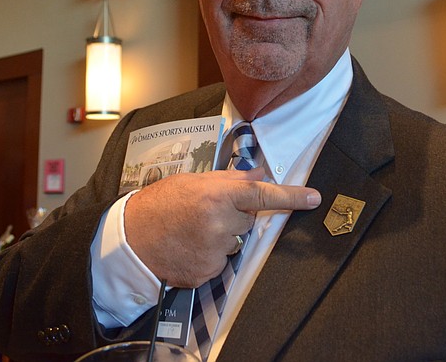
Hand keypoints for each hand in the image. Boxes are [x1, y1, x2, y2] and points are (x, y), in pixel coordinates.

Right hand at [123, 167, 320, 287]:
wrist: (131, 239)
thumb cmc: (160, 204)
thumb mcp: (194, 181)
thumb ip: (230, 179)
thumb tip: (259, 173)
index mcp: (217, 195)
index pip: (263, 194)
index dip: (292, 197)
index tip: (313, 198)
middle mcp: (219, 224)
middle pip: (248, 221)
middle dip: (234, 216)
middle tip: (205, 213)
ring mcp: (214, 251)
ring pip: (235, 243)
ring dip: (222, 237)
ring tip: (193, 230)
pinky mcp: (207, 272)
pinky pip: (222, 262)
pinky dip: (210, 255)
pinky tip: (190, 247)